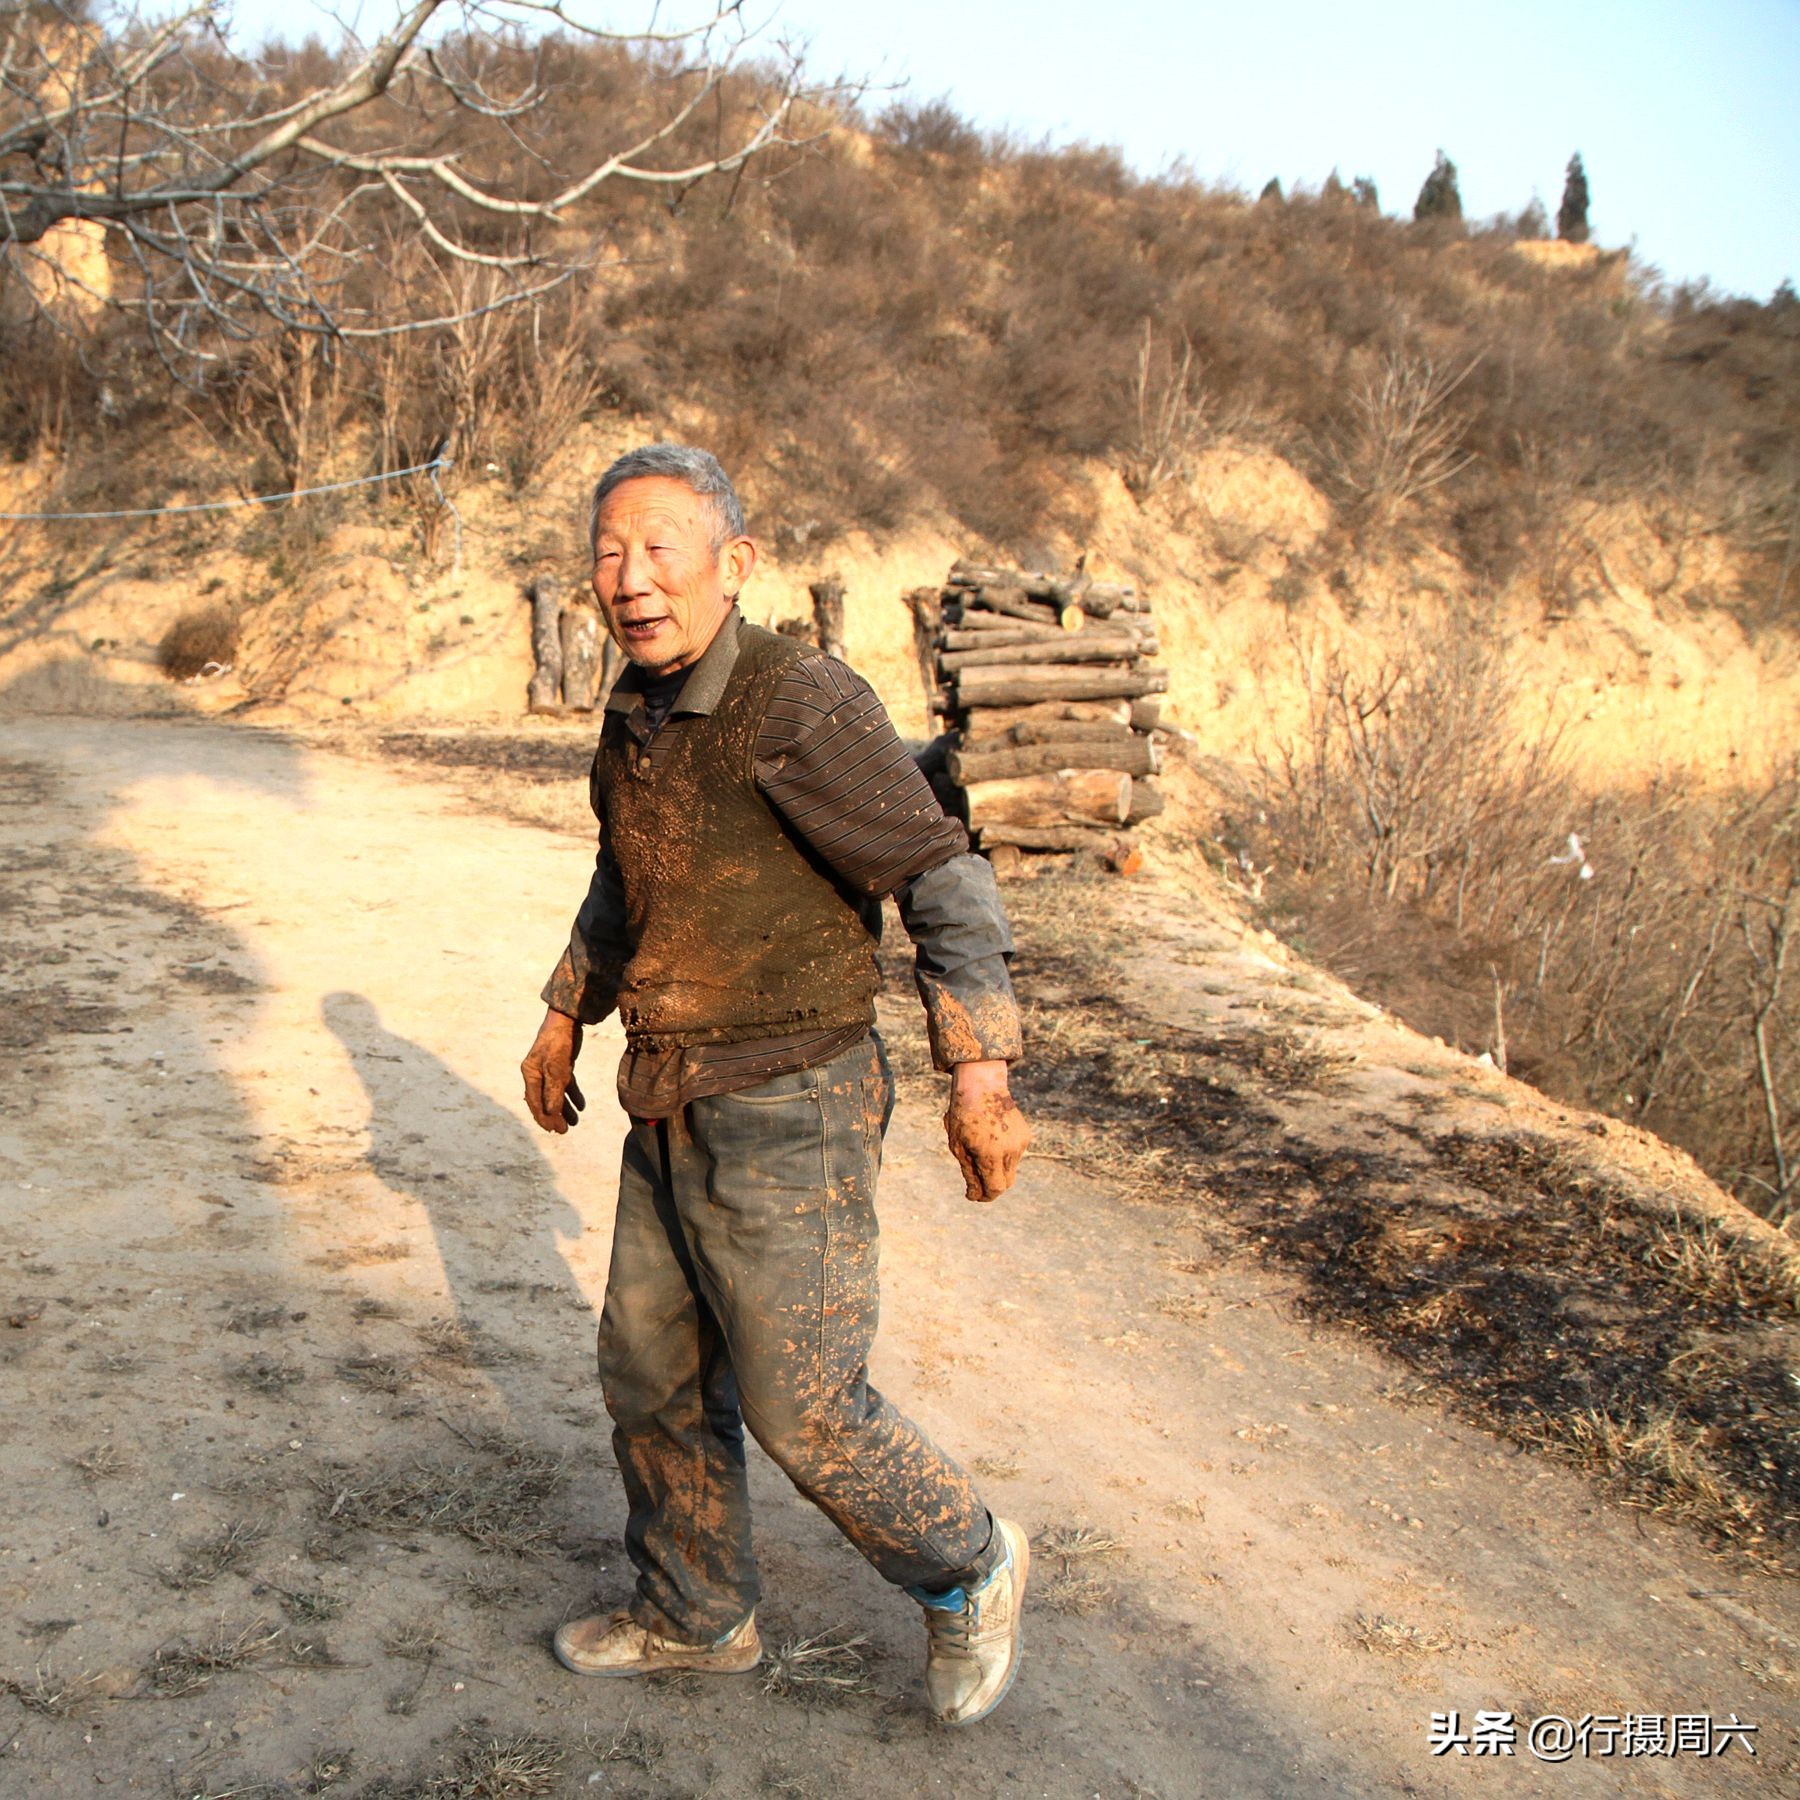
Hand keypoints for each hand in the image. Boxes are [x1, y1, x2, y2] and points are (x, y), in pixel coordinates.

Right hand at [522, 1008, 585, 1133]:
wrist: (567, 1020)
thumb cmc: (558, 1043)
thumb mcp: (556, 1069)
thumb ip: (554, 1091)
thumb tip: (552, 1113)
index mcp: (530, 1074)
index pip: (535, 1103)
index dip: (545, 1118)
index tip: (556, 1131)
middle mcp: (537, 1073)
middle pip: (544, 1100)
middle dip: (554, 1116)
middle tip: (564, 1131)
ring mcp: (548, 1069)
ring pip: (556, 1094)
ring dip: (564, 1109)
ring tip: (574, 1122)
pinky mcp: (561, 1065)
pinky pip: (565, 1085)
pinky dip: (573, 1095)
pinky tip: (581, 1106)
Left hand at [944, 1059, 1029, 1202]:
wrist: (982, 1086)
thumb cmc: (964, 1116)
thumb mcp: (958, 1146)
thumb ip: (969, 1172)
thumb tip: (975, 1195)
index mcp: (991, 1153)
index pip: (995, 1188)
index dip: (984, 1196)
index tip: (972, 1195)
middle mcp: (1010, 1150)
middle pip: (1006, 1184)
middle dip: (991, 1187)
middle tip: (975, 1183)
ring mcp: (1020, 1143)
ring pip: (1010, 1170)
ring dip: (996, 1170)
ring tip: (979, 1150)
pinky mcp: (1025, 1137)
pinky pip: (1014, 1156)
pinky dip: (1003, 1156)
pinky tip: (991, 1139)